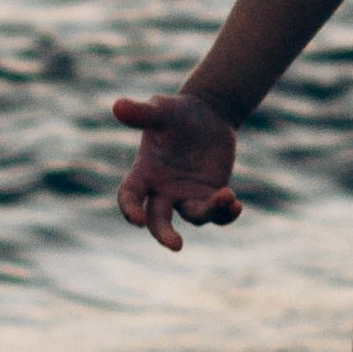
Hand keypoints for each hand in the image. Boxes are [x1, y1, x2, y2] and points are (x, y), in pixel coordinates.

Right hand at [111, 91, 243, 251]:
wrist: (207, 113)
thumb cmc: (176, 111)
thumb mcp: (159, 108)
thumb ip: (141, 112)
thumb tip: (117, 105)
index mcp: (144, 172)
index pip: (130, 196)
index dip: (130, 209)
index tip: (138, 220)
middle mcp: (163, 190)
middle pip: (158, 221)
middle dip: (164, 235)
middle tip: (176, 245)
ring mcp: (187, 195)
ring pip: (194, 216)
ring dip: (208, 212)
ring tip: (226, 196)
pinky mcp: (210, 194)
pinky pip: (217, 214)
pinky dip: (226, 214)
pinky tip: (235, 204)